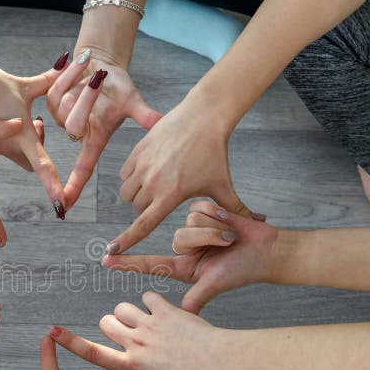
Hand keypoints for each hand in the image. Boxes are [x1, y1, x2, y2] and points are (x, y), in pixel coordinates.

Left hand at [47, 50, 160, 209]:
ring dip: (79, 81)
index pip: (83, 169)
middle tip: (99, 79)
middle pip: (74, 125)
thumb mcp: (132, 101)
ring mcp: (62, 118)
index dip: (73, 187)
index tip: (62, 205)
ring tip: (92, 70)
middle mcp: (77, 133)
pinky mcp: (50, 100)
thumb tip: (164, 123)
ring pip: (63, 104)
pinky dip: (70, 72)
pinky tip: (80, 66)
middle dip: (86, 99)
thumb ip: (145, 115)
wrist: (101, 63)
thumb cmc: (118, 86)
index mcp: (95, 140)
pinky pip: (55, 88)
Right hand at [50, 292, 223, 369]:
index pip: (92, 353)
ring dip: (127, 315)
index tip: (51, 330)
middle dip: (110, 330)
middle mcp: (137, 342)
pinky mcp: (167, 310)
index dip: (68, 342)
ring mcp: (152, 323)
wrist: (224, 363)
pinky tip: (160, 315)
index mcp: (132, 366)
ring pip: (122, 307)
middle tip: (125, 340)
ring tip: (141, 328)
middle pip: (105, 323)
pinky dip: (149, 303)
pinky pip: (147, 297)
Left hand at [104, 200, 277, 312]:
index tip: (104, 260)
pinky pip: (201, 208)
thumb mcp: (216, 284)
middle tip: (226, 246)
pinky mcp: (205, 212)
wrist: (266, 250)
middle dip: (206, 239)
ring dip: (214, 229)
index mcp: (182, 267)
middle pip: (178, 237)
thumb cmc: (242, 271)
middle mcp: (184, 247)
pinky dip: (219, 214)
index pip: (150, 264)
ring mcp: (193, 229)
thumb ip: (197, 298)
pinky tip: (230, 222)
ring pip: (189, 222)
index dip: (127, 262)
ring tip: (230, 237)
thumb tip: (183, 316)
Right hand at [108, 100, 253, 254]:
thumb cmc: (215, 154)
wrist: (203, 117)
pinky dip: (132, 177)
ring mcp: (143, 165)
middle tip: (163, 199)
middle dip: (145, 209)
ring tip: (154, 186)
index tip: (111, 252)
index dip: (127, 241)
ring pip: (126, 193)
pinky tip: (148, 171)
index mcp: (171, 195)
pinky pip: (124, 175)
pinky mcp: (137, 151)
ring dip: (136, 195)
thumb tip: (259, 225)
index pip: (143, 225)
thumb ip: (235, 209)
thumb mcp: (223, 185)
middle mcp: (152, 182)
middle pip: (136, 209)